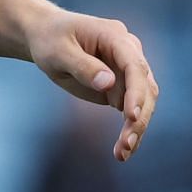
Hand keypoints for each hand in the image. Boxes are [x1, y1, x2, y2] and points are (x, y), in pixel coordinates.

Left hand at [25, 7, 159, 161]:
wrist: (45, 38)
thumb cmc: (50, 40)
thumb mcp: (58, 51)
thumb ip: (82, 66)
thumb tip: (109, 83)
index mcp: (115, 36)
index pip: (134, 65)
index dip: (136, 91)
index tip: (131, 116)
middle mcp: (129, 52)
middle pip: (145, 87)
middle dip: (138, 117)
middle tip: (125, 145)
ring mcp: (127, 71)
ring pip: (143, 102)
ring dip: (136, 129)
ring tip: (122, 154)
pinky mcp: (122, 87)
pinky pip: (133, 110)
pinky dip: (130, 130)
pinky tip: (122, 151)